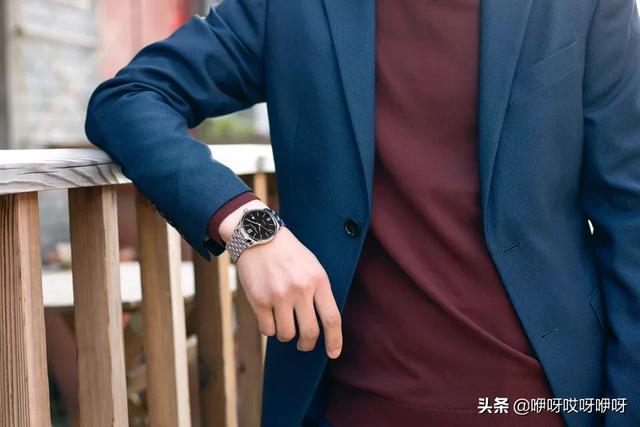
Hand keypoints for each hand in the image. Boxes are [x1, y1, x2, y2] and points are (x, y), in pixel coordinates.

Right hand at [219, 202, 342, 358]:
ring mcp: (279, 296)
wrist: (258, 236)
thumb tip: (324, 326)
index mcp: (319, 280)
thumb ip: (319, 292)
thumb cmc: (288, 253)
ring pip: (286, 335)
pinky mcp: (259, 300)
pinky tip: (269, 315)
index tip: (334, 354)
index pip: (332, 318)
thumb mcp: (312, 267)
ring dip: (286, 334)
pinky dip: (269, 328)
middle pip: (310, 333)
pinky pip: (267, 330)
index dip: (335, 340)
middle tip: (304, 344)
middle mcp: (300, 289)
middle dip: (307, 344)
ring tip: (283, 321)